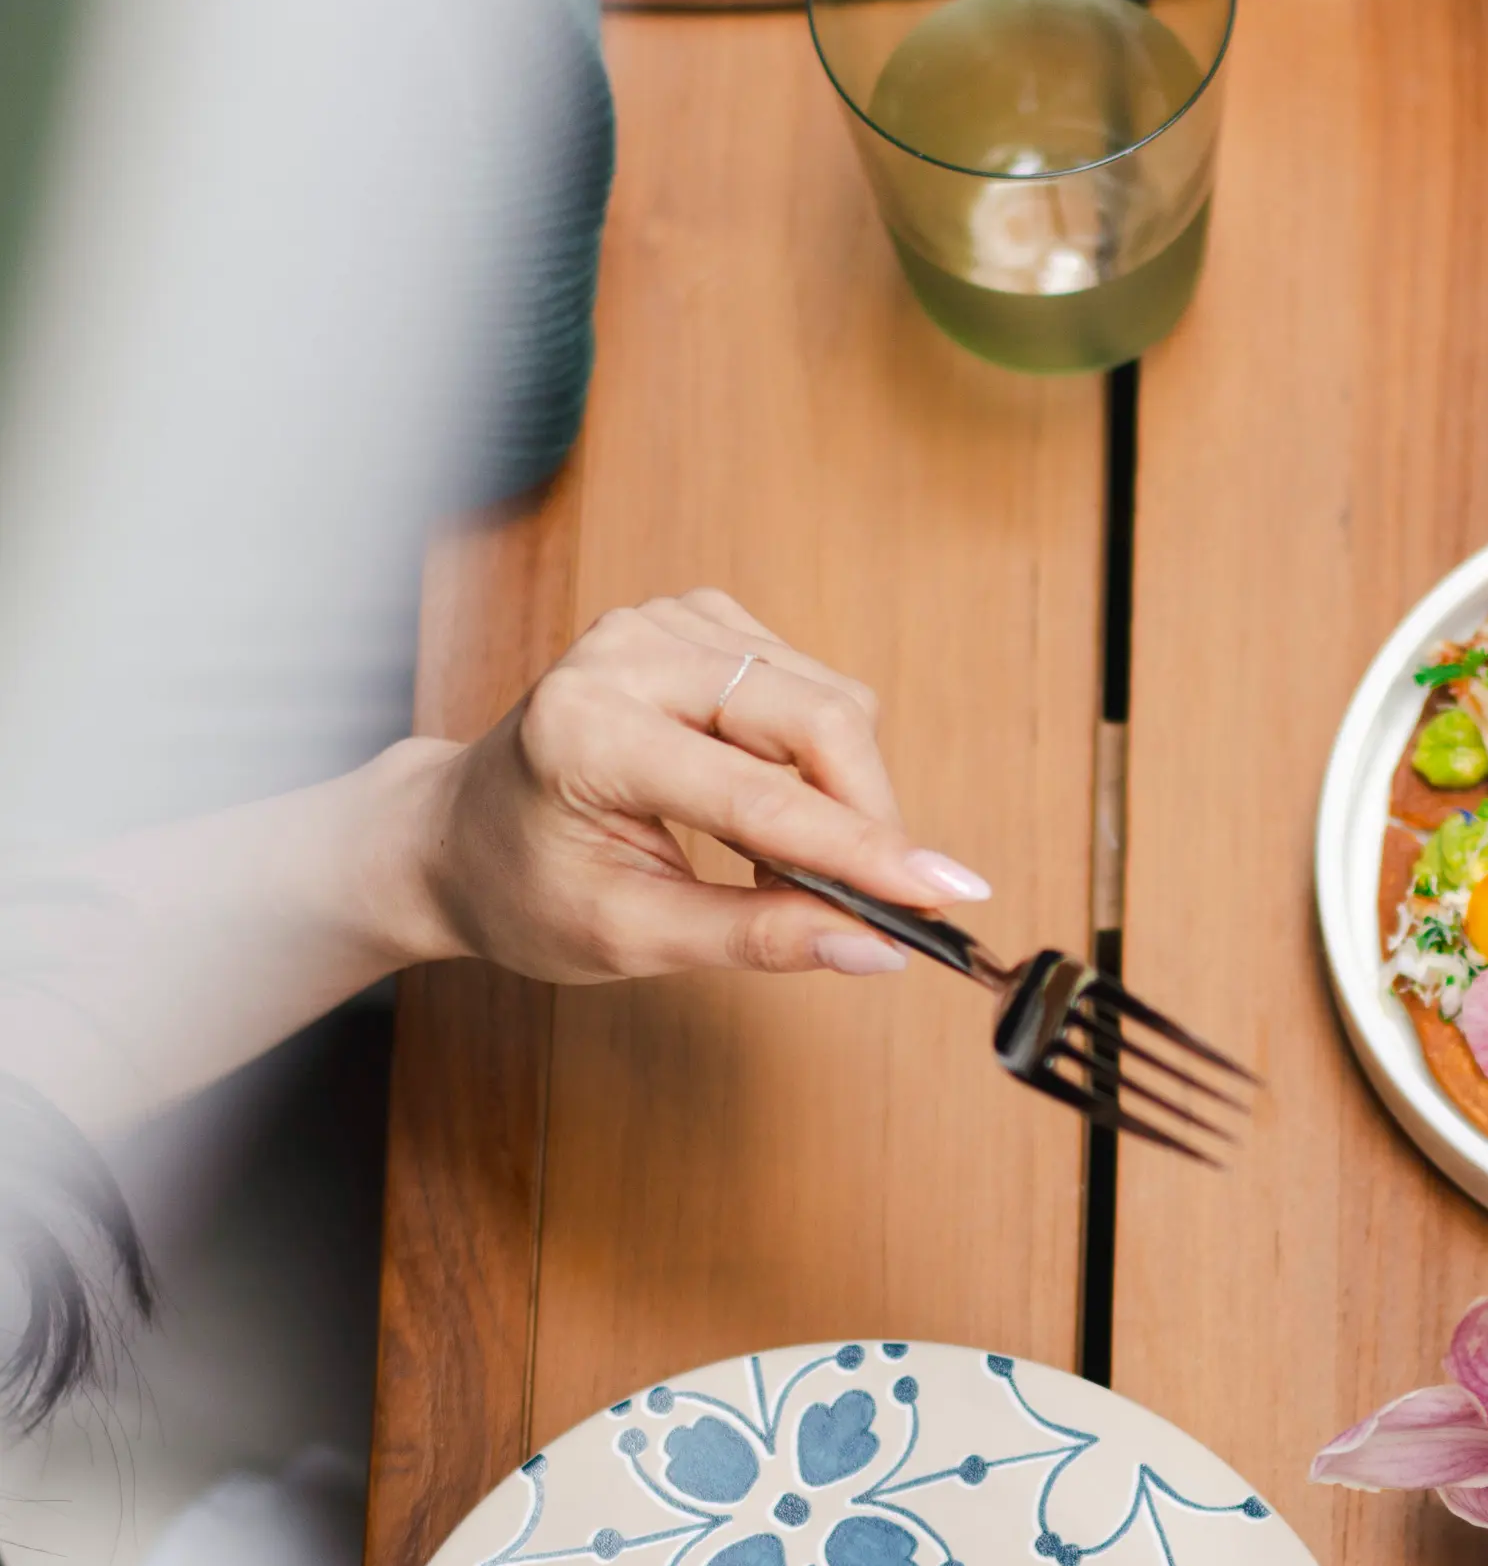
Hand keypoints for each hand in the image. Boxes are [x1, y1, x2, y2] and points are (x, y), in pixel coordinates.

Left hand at [407, 589, 989, 981]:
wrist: (459, 832)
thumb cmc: (527, 887)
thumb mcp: (632, 936)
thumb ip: (757, 937)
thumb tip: (875, 947)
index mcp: (588, 732)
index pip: (763, 795)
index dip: (867, 850)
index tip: (949, 893)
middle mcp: (626, 653)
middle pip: (818, 718)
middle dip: (872, 815)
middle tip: (891, 898)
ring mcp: (664, 621)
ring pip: (829, 697)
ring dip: (843, 789)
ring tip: (787, 859)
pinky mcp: (697, 618)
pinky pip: (809, 683)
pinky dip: (817, 754)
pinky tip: (768, 801)